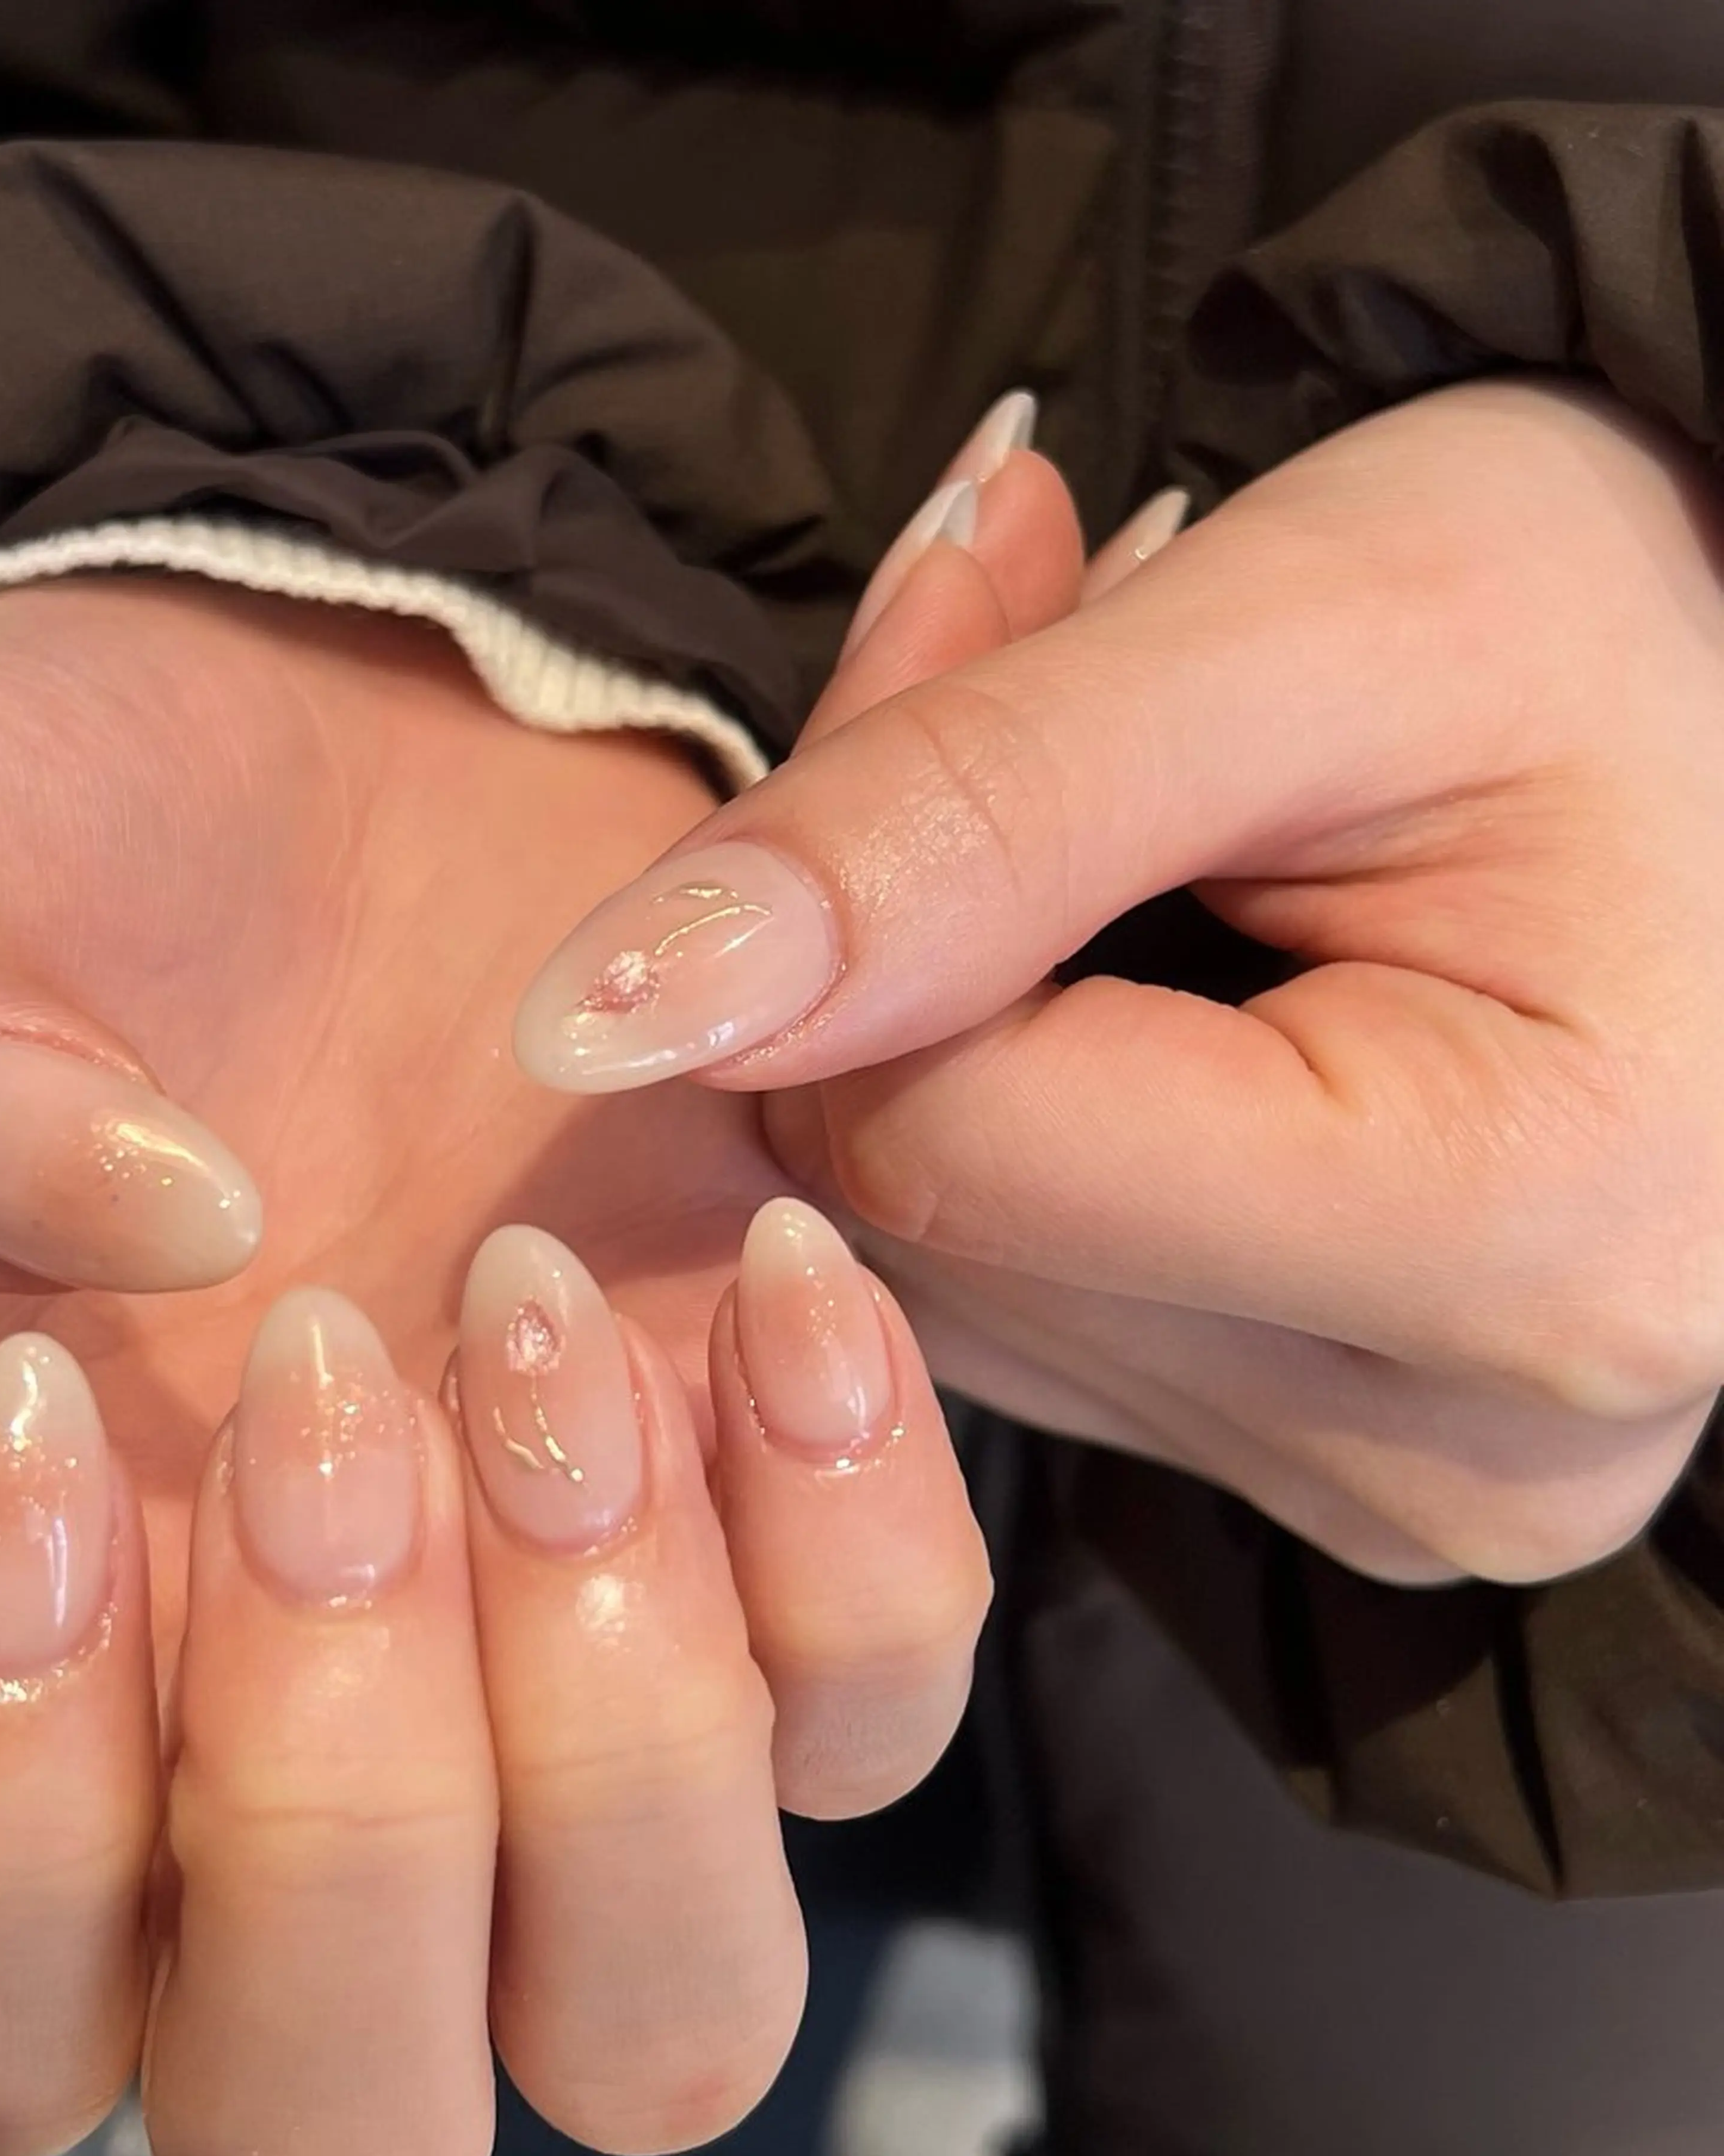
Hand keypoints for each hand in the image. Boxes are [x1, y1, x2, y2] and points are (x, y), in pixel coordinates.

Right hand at [0, 450, 1073, 2155]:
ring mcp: (555, 1674)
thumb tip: (138, 1225)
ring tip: (536, 1318)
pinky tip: (769, 1263)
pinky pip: (879, 1716)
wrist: (312, 702)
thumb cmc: (14, 817)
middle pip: (340, 2131)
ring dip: (622, 1720)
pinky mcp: (771, 1533)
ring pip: (660, 2019)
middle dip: (345, 1806)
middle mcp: (264, 1757)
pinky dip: (857, 1543)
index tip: (49, 1408)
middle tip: (331, 1375)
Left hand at [514, 381, 1723, 1587]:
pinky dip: (1006, 1101)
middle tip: (1025, 642)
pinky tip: (1118, 948)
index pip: (938, 1148)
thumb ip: (955, 816)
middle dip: (897, 937)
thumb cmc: (1614, 613)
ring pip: (945, 1276)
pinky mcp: (1332, 1452)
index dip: (871, 901)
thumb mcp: (1309, 625)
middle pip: (932, 1227)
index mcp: (1515, 1243)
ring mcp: (1393, 1478)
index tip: (963, 626)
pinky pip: (1020, 1303)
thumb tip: (605, 1026)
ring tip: (1121, 789)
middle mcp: (1460, 1444)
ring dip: (942, 1007)